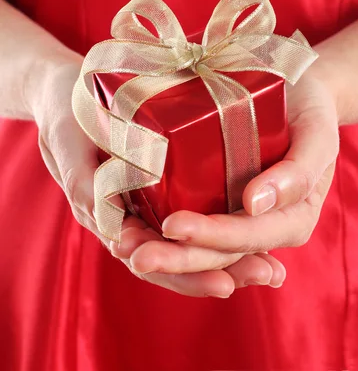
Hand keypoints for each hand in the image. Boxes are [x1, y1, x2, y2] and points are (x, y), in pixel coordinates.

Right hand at [31, 54, 285, 296]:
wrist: (67, 93)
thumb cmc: (65, 120)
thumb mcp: (69, 149)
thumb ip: (84, 186)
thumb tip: (118, 234)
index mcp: (109, 220)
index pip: (150, 260)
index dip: (185, 274)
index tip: (223, 282)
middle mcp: (134, 219)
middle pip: (179, 257)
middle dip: (222, 269)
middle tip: (266, 275)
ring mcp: (152, 202)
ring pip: (192, 239)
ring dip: (231, 254)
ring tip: (272, 268)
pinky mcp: (166, 180)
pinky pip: (197, 207)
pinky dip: (225, 222)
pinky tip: (258, 225)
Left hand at [124, 68, 338, 289]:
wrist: (299, 93)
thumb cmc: (310, 112)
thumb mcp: (317, 135)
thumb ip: (299, 172)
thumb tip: (255, 204)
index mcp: (290, 220)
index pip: (247, 237)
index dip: (211, 236)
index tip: (173, 226)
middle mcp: (260, 226)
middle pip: (217, 253)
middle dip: (175, 258)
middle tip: (132, 252)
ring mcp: (235, 215)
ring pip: (199, 246)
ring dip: (161, 252)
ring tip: (123, 246)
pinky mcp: (215, 199)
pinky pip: (190, 221)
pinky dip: (159, 229)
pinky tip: (129, 228)